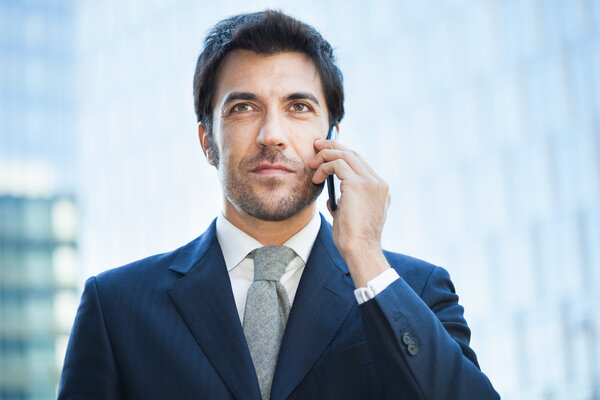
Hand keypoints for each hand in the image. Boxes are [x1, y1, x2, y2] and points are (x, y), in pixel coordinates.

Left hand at [309, 139, 390, 286]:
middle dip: (333, 146)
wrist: (360, 250)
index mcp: (380, 189)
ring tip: (311, 163)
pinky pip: (337, 164)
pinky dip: (324, 167)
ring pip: (345, 155)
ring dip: (325, 156)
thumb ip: (345, 204)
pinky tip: (316, 178)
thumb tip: (331, 199)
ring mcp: (371, 182)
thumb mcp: (350, 217)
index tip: (325, 153)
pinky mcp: (358, 185)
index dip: (342, 154)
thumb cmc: (353, 240)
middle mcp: (378, 183)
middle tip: (316, 145)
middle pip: (354, 153)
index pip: (360, 163)